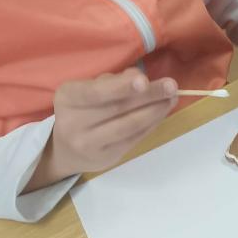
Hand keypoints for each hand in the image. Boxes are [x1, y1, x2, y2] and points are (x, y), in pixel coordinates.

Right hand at [26, 69, 177, 189]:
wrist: (65, 149)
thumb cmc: (83, 109)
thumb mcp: (90, 88)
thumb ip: (113, 81)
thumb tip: (141, 79)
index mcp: (68, 97)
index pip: (95, 92)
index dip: (120, 87)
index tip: (143, 81)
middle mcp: (73, 123)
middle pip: (117, 108)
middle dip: (149, 96)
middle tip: (171, 86)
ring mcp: (89, 144)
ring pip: (129, 126)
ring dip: (155, 110)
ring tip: (172, 98)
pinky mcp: (106, 158)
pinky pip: (134, 138)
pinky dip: (152, 123)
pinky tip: (162, 111)